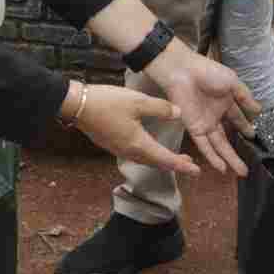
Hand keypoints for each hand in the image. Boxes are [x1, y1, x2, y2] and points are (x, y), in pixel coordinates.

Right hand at [69, 83, 200, 176]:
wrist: (76, 105)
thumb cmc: (107, 103)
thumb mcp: (138, 102)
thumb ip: (160, 109)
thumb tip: (179, 114)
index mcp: (138, 144)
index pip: (166, 159)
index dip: (183, 165)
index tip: (197, 171)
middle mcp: (129, 151)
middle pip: (156, 163)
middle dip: (174, 165)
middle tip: (189, 165)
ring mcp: (118, 149)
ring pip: (145, 159)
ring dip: (161, 160)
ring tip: (173, 158)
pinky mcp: (111, 144)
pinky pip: (135, 154)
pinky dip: (148, 155)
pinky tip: (149, 147)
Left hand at [141, 41, 257, 176]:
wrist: (184, 71)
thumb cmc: (208, 72)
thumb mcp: (233, 83)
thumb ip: (245, 98)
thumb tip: (259, 110)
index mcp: (225, 102)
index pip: (238, 119)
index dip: (246, 129)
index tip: (254, 139)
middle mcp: (215, 116)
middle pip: (228, 138)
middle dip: (237, 152)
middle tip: (248, 167)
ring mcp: (205, 123)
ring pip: (218, 145)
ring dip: (228, 159)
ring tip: (240, 172)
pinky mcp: (194, 128)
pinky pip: (204, 145)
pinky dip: (212, 157)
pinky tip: (222, 167)